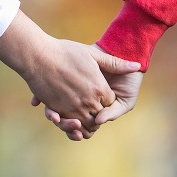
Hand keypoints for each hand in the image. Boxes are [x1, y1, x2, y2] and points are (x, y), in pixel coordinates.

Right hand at [0, 10, 139, 133]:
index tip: (101, 94)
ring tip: (82, 117)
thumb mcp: (93, 54)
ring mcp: (72, 107)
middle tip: (94, 109)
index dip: (106, 100)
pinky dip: (71, 124)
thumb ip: (115, 63)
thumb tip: (138, 65)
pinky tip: (70, 119)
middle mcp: (88, 101)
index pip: (108, 102)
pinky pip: (69, 123)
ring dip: (85, 124)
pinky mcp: (58, 110)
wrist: (38, 55)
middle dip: (97, 114)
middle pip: (98, 116)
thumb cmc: (65, 52)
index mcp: (99, 88)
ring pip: (85, 124)